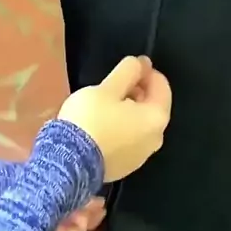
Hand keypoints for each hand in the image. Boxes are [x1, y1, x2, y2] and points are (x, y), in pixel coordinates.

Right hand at [58, 55, 171, 181]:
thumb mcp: (108, 88)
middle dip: (138, 91)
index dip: (146, 71)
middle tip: (115, 84)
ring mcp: (141, 157)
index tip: (130, 65)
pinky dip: (121, 128)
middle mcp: (155, 139)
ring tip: (106, 103)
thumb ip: (128, 71)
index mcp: (156, 118)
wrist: (69, 162)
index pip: (161, 86)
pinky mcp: (125, 167)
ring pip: (140, 124)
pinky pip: (128, 140)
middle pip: (152, 106)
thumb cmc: (91, 119)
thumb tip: (142, 63)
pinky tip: (102, 124)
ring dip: (129, 110)